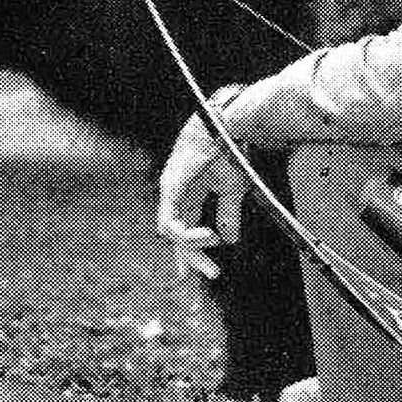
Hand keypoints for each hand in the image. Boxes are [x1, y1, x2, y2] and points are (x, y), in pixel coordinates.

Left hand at [155, 106, 248, 280]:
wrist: (231, 125)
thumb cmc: (231, 152)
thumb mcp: (232, 189)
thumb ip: (228, 214)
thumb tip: (230, 240)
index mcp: (187, 193)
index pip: (182, 228)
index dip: (189, 249)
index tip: (198, 273)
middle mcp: (174, 193)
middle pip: (175, 233)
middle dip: (191, 257)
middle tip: (207, 275)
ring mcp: (169, 189)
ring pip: (170, 231)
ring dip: (192, 247)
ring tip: (213, 246)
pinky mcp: (170, 186)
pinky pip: (171, 222)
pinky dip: (188, 235)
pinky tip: (208, 237)